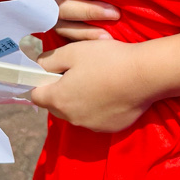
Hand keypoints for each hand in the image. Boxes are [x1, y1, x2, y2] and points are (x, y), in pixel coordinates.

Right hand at [0, 0, 119, 39]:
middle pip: (60, 6)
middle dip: (87, 10)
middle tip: (114, 13)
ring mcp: (38, 4)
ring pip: (59, 23)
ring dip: (83, 32)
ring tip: (107, 38)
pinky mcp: (42, 13)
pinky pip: (59, 28)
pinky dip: (76, 37)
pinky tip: (95, 44)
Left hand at [21, 36, 152, 132]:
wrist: (144, 75)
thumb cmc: (106, 59)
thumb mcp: (73, 51)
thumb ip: (48, 60)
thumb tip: (38, 66)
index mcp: (58, 99)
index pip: (35, 95)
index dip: (41, 82)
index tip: (54, 71)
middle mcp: (71, 118)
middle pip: (56, 106)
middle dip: (61, 91)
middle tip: (78, 73)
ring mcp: (91, 125)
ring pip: (76, 113)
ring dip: (80, 100)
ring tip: (98, 81)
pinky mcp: (109, 128)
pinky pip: (95, 118)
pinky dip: (98, 108)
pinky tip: (112, 93)